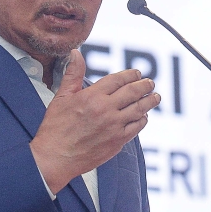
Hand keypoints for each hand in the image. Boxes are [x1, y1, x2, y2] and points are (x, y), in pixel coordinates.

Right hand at [30, 50, 159, 193]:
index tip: (137, 73)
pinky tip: (143, 116)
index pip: (118, 79)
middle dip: (145, 85)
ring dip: (150, 101)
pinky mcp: (117, 141)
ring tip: (155, 97)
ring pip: (139, 109)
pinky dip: (143, 119)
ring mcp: (114, 126)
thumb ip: (73, 74)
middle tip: (150, 83)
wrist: (55, 158)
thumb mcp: (61, 97)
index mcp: (92, 96)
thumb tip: (76, 53)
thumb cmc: (55, 128)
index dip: (130, 75)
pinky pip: (137, 127)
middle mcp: (105, 110)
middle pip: (133, 92)